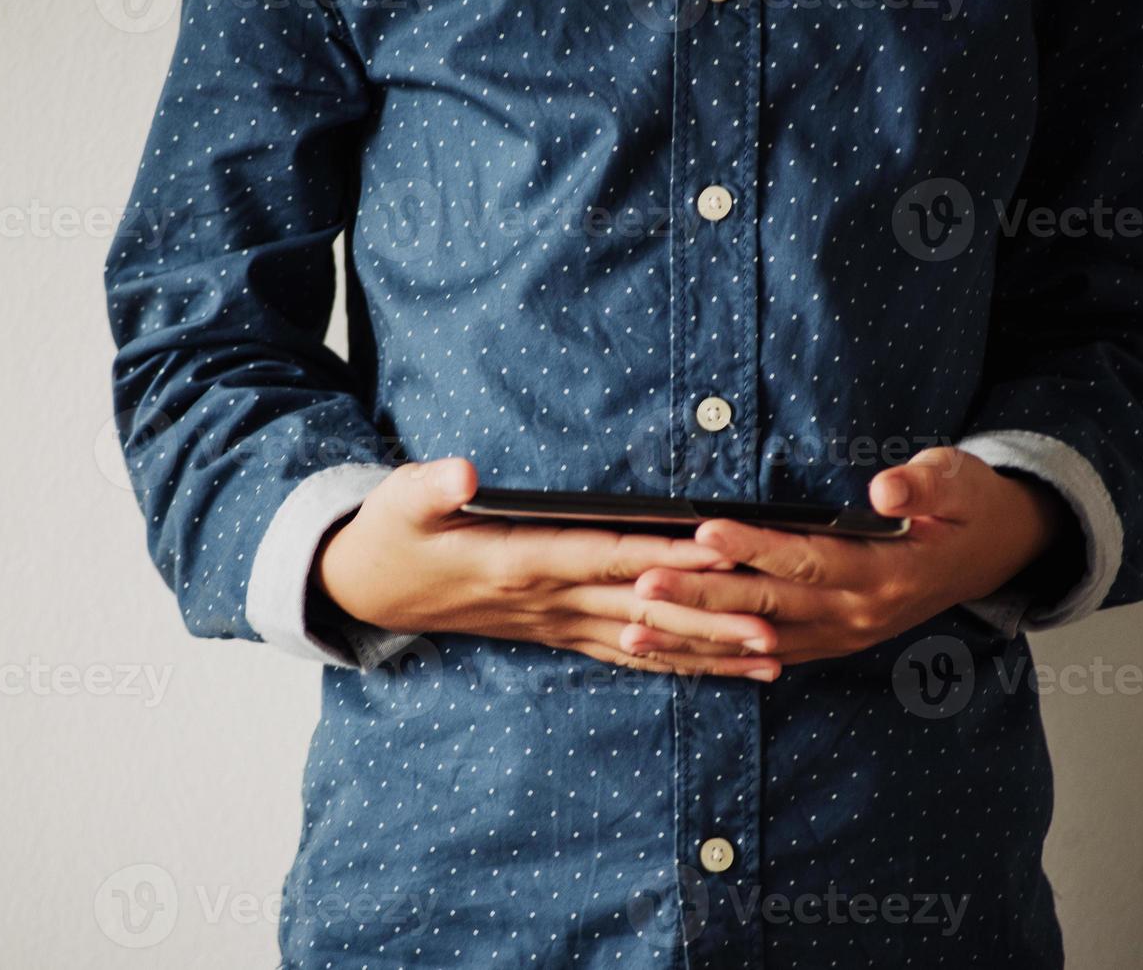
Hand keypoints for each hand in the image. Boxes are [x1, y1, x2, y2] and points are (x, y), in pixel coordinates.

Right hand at [316, 458, 784, 678]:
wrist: (368, 591)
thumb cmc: (391, 536)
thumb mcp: (399, 501)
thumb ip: (432, 486)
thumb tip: (464, 472)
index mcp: (518, 560)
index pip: (605, 556)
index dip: (663, 555)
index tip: (717, 550)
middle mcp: (546, 600)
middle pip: (642, 608)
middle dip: (709, 616)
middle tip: (773, 623)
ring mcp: (554, 622)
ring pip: (644, 639)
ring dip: (706, 651)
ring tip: (769, 656)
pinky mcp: (555, 631)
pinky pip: (625, 652)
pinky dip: (673, 662)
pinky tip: (715, 670)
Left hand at [624, 447, 1071, 669]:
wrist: (990, 556)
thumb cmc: (965, 508)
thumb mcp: (959, 480)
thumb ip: (924, 483)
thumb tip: (885, 487)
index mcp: (887, 573)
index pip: (808, 559)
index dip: (755, 546)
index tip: (703, 530)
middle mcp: (858, 614)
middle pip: (766, 606)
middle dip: (701, 596)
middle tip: (644, 585)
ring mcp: (842, 636)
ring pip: (755, 643)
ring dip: (694, 639)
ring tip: (633, 630)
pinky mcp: (828, 644)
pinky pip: (763, 658)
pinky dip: (716, 658)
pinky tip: (669, 655)